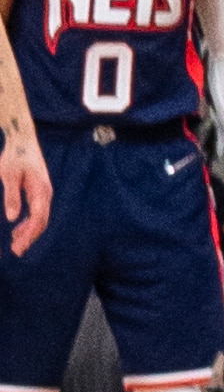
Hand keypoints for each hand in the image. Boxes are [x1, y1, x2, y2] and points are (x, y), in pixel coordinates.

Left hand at [0, 129, 45, 256]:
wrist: (22, 140)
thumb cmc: (14, 156)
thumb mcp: (9, 175)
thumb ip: (12, 196)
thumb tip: (13, 219)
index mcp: (41, 190)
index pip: (38, 218)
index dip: (28, 235)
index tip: (17, 248)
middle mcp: (45, 193)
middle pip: (42, 221)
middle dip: (30, 237)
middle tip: (16, 251)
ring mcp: (43, 192)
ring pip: (40, 218)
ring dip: (29, 232)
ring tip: (15, 244)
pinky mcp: (38, 190)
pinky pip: (37, 211)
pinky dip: (28, 223)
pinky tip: (17, 230)